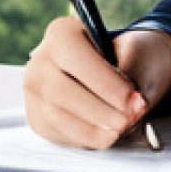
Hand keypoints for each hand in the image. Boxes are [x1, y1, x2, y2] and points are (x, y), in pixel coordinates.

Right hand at [24, 18, 170, 148]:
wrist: (118, 61)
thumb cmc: (129, 52)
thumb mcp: (137, 51)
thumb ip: (133, 75)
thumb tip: (132, 105)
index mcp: (62, 33)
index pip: (79, 61)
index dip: (106, 85)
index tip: (131, 100)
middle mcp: (40, 61)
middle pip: (63, 93)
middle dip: (98, 112)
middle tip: (127, 121)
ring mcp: (34, 92)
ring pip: (57, 117)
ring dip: (90, 131)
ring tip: (119, 132)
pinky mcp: (37, 117)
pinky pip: (57, 133)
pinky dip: (83, 138)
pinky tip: (104, 136)